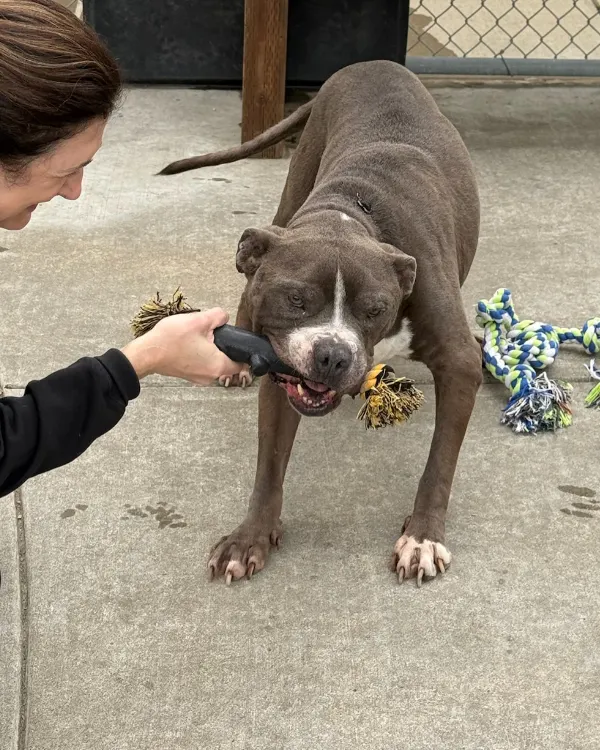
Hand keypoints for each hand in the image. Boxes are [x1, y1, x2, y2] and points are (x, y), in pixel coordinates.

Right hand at [121, 308, 243, 384]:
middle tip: (214, 334)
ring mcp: (198, 378)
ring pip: (213, 364)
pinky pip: (201, 365)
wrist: (147, 353)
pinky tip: (189, 344)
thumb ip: (218, 316)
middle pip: (227, 363)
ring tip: (199, 337)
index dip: (243, 352)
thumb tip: (224, 317)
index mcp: (218, 365)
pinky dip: (199, 356)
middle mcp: (210, 376)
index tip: (238, 342)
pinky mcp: (187, 375)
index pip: (242, 364)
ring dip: (210, 351)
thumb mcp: (199, 320)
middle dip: (224, 348)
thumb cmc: (171, 339)